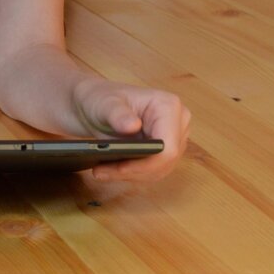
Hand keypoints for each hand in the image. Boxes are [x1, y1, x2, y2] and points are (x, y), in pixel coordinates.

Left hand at [75, 80, 190, 181]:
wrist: (96, 104)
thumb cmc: (101, 98)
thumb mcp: (103, 104)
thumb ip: (117, 114)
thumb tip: (133, 126)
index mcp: (168, 106)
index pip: (168, 147)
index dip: (147, 163)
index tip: (121, 168)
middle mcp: (177, 123)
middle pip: (164, 161)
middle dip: (134, 171)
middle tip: (101, 172)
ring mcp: (174, 139)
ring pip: (159, 170)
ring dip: (130, 175)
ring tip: (101, 172)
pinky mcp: (165, 152)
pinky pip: (153, 171)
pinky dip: (131, 174)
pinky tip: (109, 171)